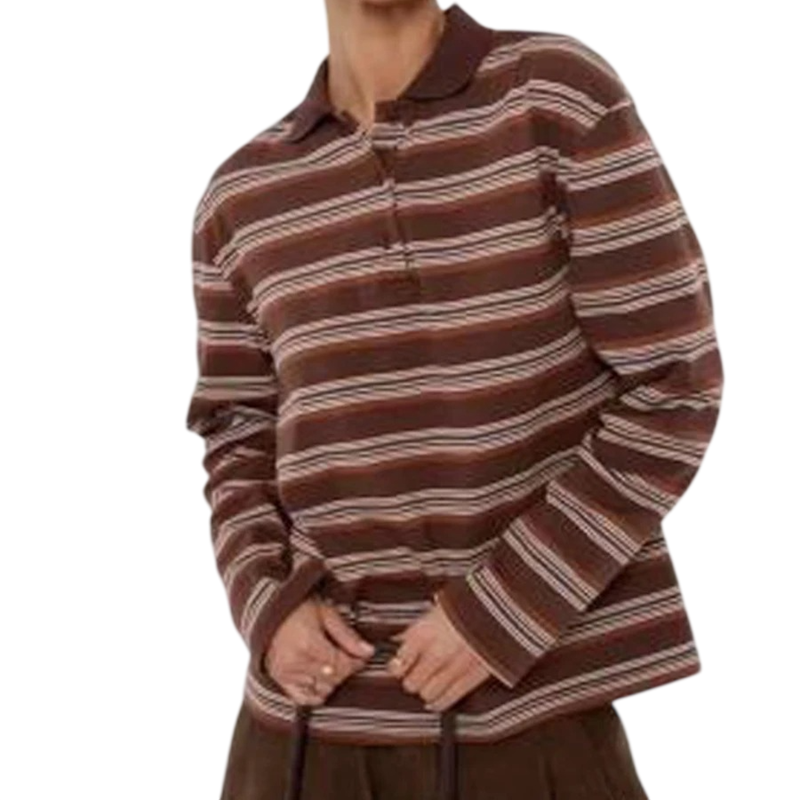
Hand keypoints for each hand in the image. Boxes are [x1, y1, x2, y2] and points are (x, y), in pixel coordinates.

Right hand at [262, 595, 375, 705]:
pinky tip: (320, 679)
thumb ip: (347, 635)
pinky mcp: (279, 680)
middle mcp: (296, 662)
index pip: (342, 664)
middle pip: (334, 678)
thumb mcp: (326, 613)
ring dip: (333, 680)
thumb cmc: (298, 608)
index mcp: (308, 643)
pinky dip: (317, 693)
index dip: (356, 662)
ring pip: (322, 689)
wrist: (268, 610)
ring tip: (333, 663)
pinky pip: (304, 698)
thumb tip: (368, 652)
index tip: (362, 656)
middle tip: (348, 657)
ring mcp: (286, 674)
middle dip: (346, 669)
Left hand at [386, 596, 492, 711]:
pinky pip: (450, 698)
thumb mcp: (436, 609)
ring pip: (428, 694)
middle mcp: (438, 651)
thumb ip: (417, 628)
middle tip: (412, 675)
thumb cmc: (469, 604)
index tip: (397, 665)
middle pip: (412, 683)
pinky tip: (435, 700)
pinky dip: (440, 702)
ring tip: (427, 685)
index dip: (396, 666)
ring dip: (425, 691)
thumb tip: (400, 640)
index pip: (400, 661)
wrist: (501, 607)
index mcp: (426, 631)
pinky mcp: (474, 677)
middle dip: (410, 680)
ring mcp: (456, 667)